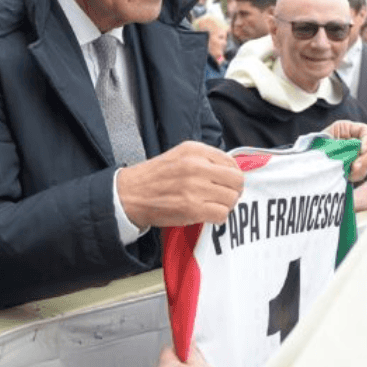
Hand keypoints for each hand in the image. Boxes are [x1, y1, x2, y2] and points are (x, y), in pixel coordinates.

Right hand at [117, 141, 242, 228]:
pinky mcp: (192, 208)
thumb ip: (205, 159)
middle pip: (236, 180)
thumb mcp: (180, 155)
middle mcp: (196, 166)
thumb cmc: (155, 177)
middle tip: (223, 196)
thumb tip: (231, 170)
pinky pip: (222, 214)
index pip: (231, 162)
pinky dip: (218, 217)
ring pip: (231, 198)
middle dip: (233, 190)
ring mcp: (195, 188)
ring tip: (212, 205)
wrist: (130, 194)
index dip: (232, 175)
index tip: (225, 182)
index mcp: (195, 150)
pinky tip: (206, 214)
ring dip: (225, 205)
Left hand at [322, 120, 366, 181]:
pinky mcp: (355, 167)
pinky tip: (349, 176)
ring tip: (351, 170)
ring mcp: (358, 155)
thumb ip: (340, 141)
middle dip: (363, 158)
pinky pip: (362, 172)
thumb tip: (354, 150)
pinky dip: (356, 175)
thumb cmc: (318, 141)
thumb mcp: (328, 135)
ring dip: (361, 168)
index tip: (361, 149)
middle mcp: (358, 142)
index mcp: (352, 130)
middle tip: (355, 165)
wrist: (312, 155)